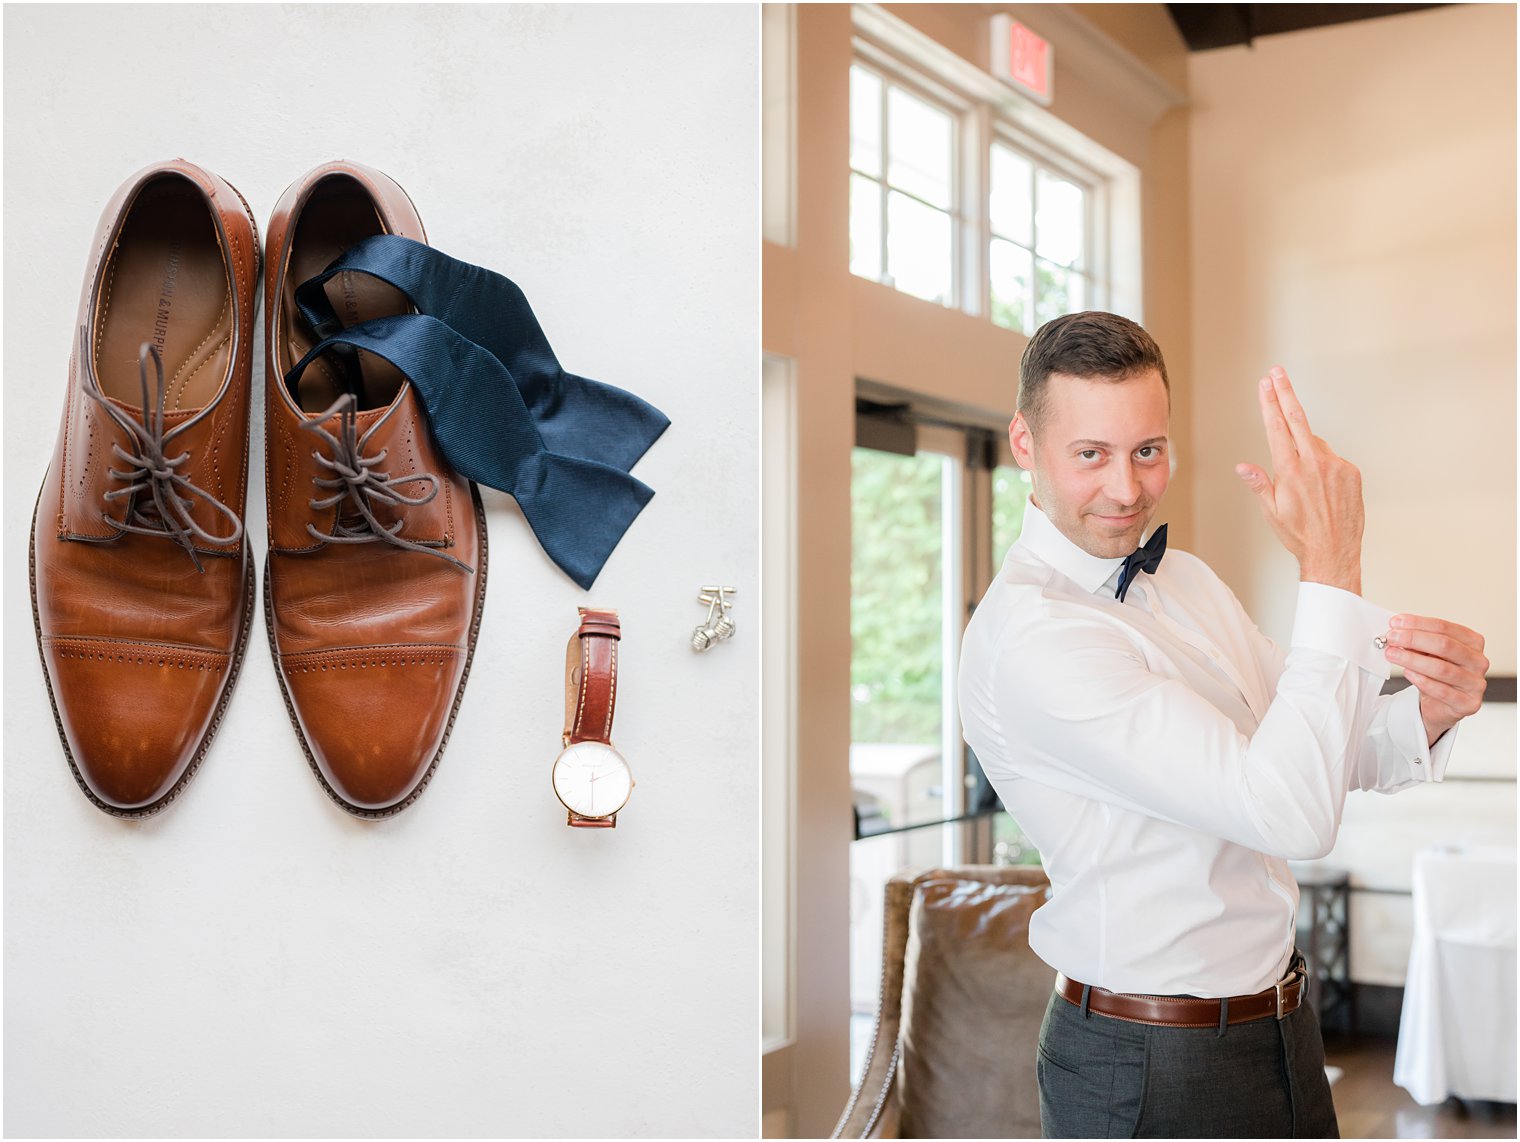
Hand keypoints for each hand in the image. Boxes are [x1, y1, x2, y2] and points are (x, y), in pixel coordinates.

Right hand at [1236, 367, 1363, 593]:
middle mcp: (1315, 463)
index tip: (1266, 384)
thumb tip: (1243, 466)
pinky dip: (1324, 465)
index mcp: (1291, 470)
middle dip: (1285, 393)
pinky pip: (1333, 459)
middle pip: (1298, 418)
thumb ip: (1259, 483)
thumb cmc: (1299, 535)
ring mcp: (1336, 465)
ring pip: (1316, 443)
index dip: (1270, 402)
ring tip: (1303, 481)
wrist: (1334, 552)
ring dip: (1306, 448)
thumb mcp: (1271, 511)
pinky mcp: (1352, 472)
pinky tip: (1320, 489)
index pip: (1277, 427)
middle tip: (1277, 373)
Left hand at [1384, 615, 1488, 745]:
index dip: (1418, 623)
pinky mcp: (1468, 703)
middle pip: (1445, 645)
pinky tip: (1407, 673)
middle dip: (1414, 639)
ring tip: (1392, 654)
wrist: (1441, 705)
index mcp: (1472, 642)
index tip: (1395, 622)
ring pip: (1442, 668)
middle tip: (1391, 638)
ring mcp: (1476, 683)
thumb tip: (1397, 632)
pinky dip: (1422, 681)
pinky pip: (1443, 691)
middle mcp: (1478, 661)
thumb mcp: (1428, 654)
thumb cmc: (1436, 674)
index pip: (1445, 628)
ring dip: (1412, 660)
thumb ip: (1417, 643)